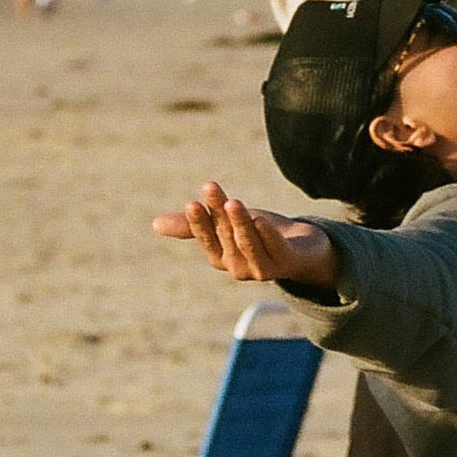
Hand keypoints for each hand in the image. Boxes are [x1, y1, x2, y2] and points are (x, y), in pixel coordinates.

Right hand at [152, 182, 339, 288]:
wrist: (301, 247)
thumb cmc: (259, 233)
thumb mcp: (225, 223)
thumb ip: (193, 225)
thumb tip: (154, 224)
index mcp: (220, 256)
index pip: (206, 238)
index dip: (199, 222)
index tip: (192, 203)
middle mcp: (238, 266)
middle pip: (227, 236)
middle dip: (218, 212)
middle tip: (210, 187)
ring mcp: (262, 268)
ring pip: (249, 245)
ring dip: (240, 225)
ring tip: (234, 203)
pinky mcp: (286, 264)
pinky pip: (274, 251)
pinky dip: (267, 237)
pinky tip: (261, 220)